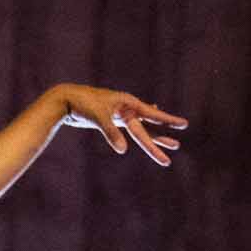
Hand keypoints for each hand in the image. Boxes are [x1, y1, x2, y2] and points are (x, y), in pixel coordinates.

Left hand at [56, 84, 186, 166]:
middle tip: (176, 146)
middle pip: (147, 128)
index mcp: (128, 104)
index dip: (168, 120)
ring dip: (153, 139)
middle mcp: (127, 109)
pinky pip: (129, 128)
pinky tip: (145, 129)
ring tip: (170, 147)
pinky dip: (138, 130)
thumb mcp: (98, 117)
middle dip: (160, 139)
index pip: (152, 114)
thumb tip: (123, 150)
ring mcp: (120, 115)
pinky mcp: (111, 120)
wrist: (67, 99)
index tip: (183, 124)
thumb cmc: (83, 104)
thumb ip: (111, 133)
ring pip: (140, 130)